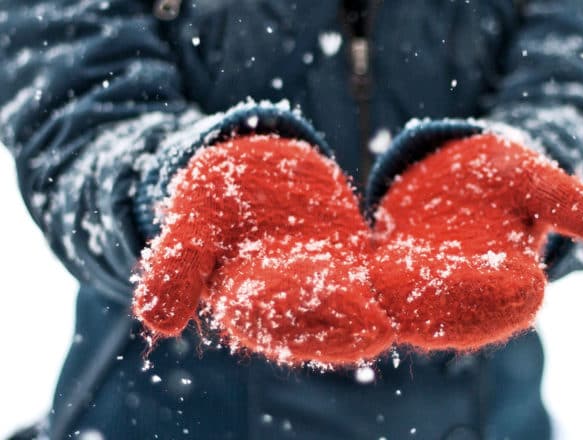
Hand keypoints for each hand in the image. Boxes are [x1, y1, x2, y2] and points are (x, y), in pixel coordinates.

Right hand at [133, 135, 393, 364]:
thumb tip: (154, 322)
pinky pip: (378, 272)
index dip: (297, 316)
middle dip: (348, 322)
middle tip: (380, 327)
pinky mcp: (354, 261)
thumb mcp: (192, 217)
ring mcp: (327, 281)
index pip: (270, 318)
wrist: (250, 167)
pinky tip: (426, 271)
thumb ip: (177, 264)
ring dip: (378, 306)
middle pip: (321, 318)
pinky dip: (397, 275)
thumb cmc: (213, 194)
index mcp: (246, 300)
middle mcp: (291, 300)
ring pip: (355, 301)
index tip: (324, 311)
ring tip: (406, 308)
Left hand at [370, 133, 582, 349]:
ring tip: (369, 284)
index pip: (509, 298)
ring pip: (411, 301)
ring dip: (390, 297)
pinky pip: (377, 281)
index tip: (480, 283)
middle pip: (453, 308)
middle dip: (430, 302)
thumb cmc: (505, 176)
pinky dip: (363, 280)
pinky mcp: (391, 273)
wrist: (459, 173)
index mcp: (513, 281)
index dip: (495, 293)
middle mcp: (468, 295)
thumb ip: (568, 202)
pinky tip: (344, 271)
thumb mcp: (534, 179)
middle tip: (406, 289)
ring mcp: (427, 289)